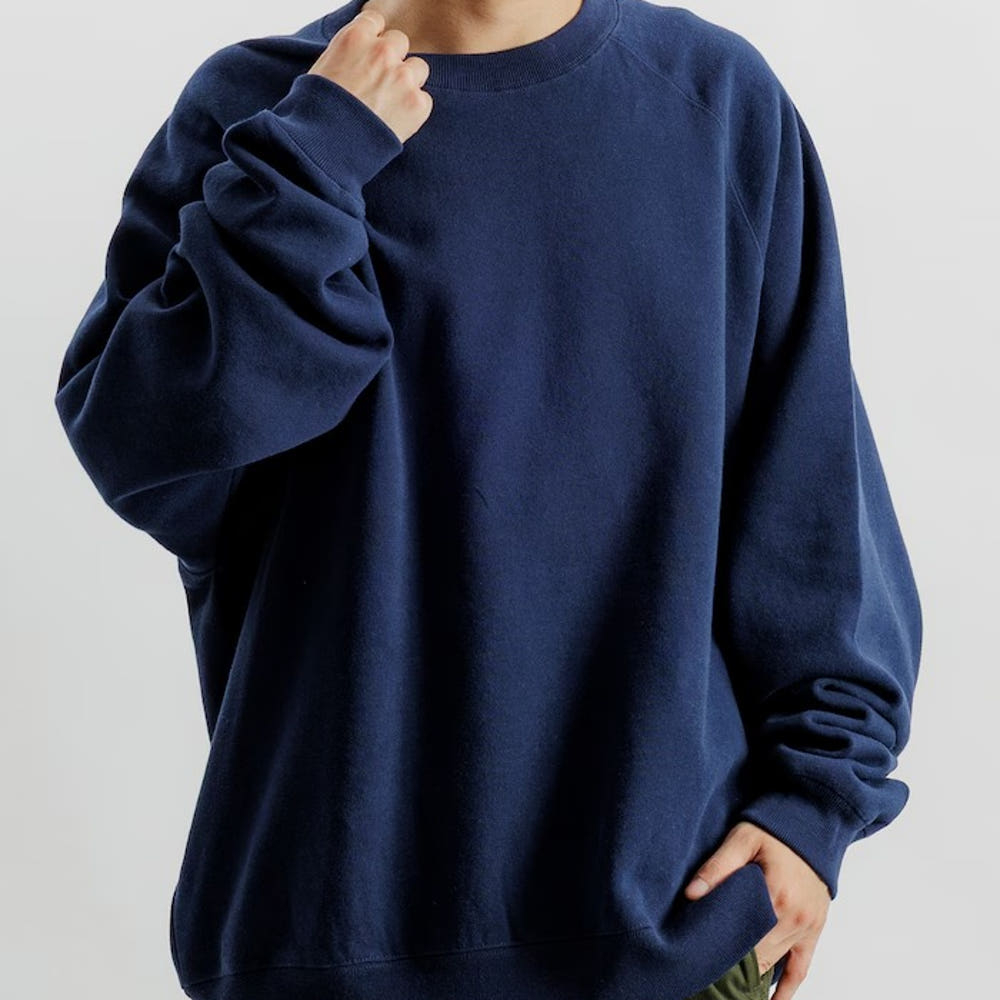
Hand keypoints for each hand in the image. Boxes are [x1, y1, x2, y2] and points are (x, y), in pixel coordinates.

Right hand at [307, 0, 432, 143]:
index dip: (373, 41)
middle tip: (379, 83)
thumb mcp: (322, 69)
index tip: (369, 56)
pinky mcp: (417, 104)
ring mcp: (402, 78)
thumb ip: (347, 54)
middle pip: (400, 42)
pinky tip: (395, 122)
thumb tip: (356, 56)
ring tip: (389, 104)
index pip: (376, 21)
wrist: (327, 146)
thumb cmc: (315, 112)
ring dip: (407, 82)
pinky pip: (424, 100)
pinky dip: (414, 110)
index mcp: (356, 37)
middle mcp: (382, 52)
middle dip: (392, 60)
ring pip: (418, 68)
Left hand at [684, 821, 830, 999]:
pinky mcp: (815, 929)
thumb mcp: (741, 839)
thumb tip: (692, 894)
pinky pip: (802, 968)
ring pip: (774, 964)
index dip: (720, 953)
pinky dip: (787, 988)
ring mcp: (807, 926)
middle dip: (732, 966)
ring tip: (728, 987)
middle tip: (707, 976)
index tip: (700, 962)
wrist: (811, 825)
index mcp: (775, 895)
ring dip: (753, 976)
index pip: (742, 937)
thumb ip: (717, 866)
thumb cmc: (773, 830)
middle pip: (757, 956)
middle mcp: (794, 917)